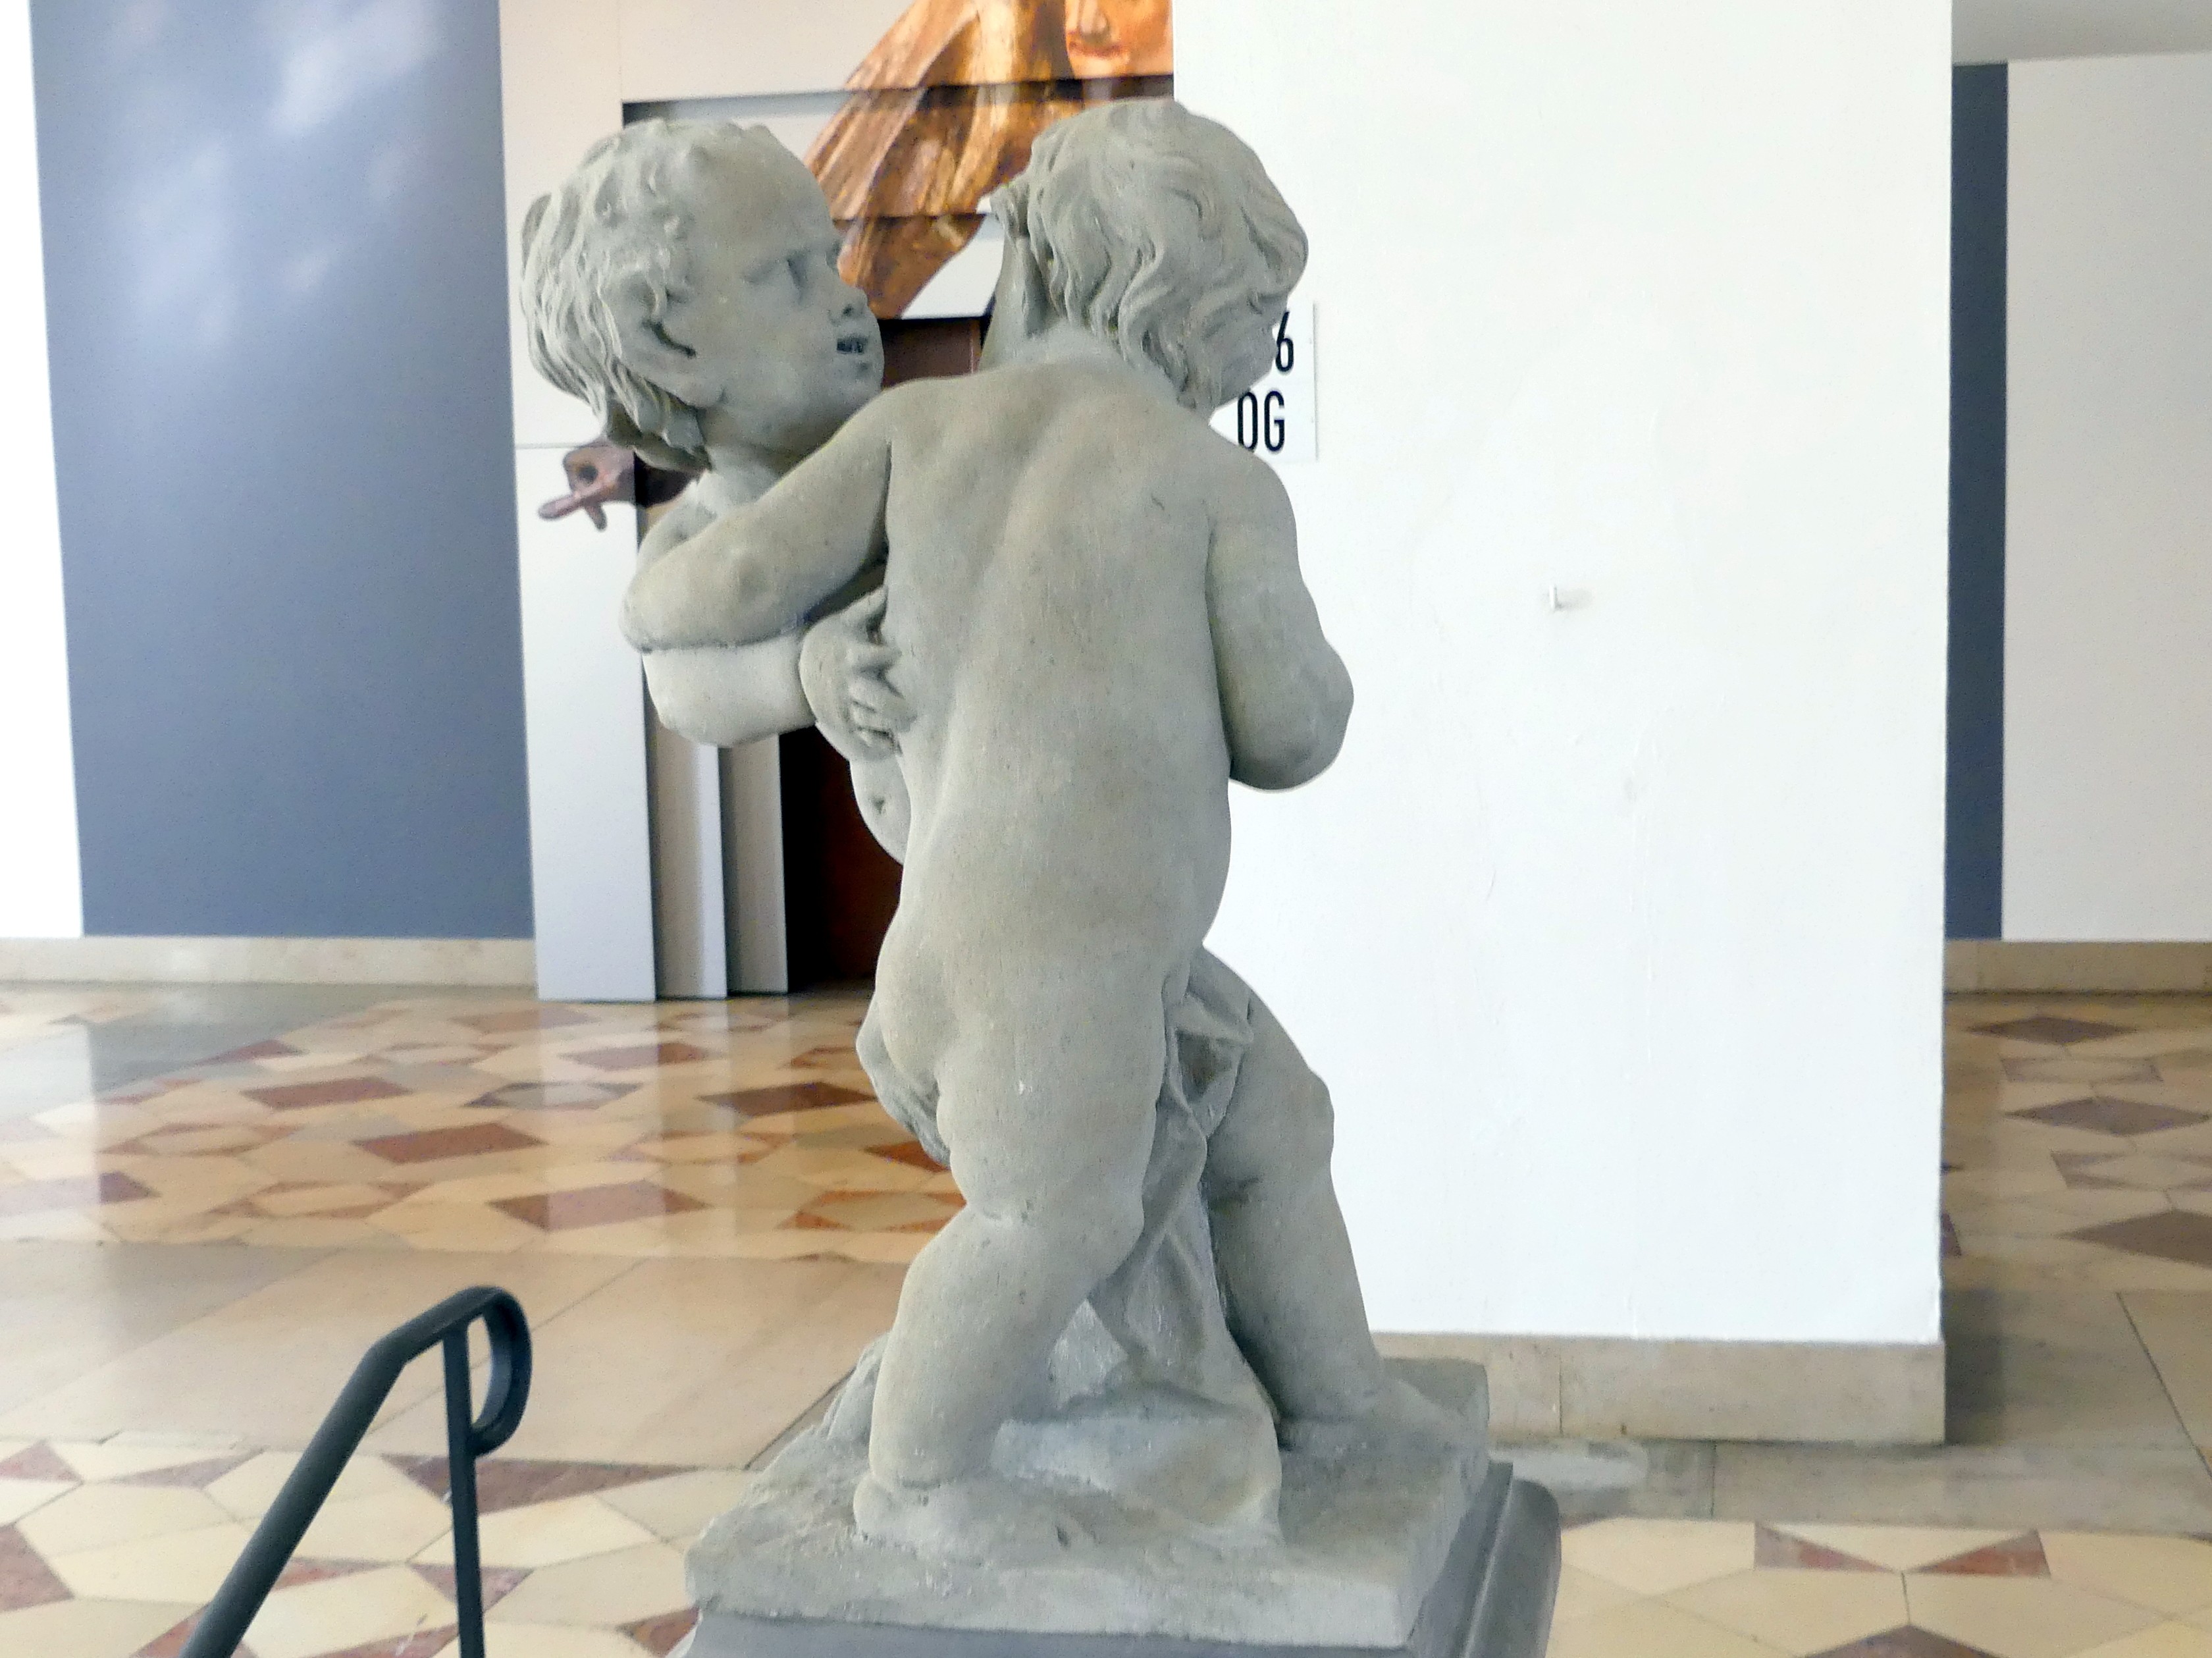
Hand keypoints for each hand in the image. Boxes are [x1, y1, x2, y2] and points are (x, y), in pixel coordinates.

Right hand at [800, 586, 913, 759]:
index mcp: (850, 656)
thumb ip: (867, 608)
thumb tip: (889, 588)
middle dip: (892, 704)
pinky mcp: (846, 721)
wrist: (796, 671)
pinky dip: (879, 743)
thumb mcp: (842, 621)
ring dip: (890, 725)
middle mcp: (848, 683)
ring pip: (869, 719)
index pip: (868, 656)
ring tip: (912, 725)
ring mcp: (846, 705)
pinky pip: (863, 735)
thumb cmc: (827, 641)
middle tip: (916, 708)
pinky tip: (896, 746)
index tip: (900, 654)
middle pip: (870, 697)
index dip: (885, 655)